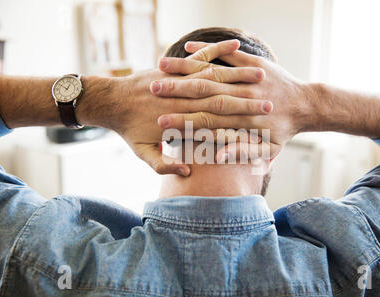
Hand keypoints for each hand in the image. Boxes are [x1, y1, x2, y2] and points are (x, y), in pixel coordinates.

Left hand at [79, 40, 273, 175]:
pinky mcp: (175, 67)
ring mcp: (179, 80)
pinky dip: (215, 49)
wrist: (109, 100)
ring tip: (261, 74)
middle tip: (269, 102)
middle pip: (219, 99)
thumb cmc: (127, 129)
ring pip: (213, 76)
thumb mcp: (141, 152)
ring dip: (237, 74)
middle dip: (246, 100)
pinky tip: (234, 43)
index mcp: (178, 121)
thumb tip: (186, 170)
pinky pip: (198, 56)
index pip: (213, 124)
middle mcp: (182, 99)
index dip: (235, 126)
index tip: (256, 129)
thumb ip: (162, 165)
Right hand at [154, 41, 316, 160]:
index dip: (181, 122)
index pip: (206, 123)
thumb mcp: (268, 150)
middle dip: (176, 91)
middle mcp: (241, 99)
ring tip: (162, 66)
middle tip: (152, 90)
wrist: (306, 105)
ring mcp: (246, 79)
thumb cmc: (284, 130)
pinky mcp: (252, 63)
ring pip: (212, 74)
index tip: (159, 124)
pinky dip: (208, 50)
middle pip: (204, 95)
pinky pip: (226, 55)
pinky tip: (187, 47)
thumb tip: (216, 157)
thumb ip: (241, 154)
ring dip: (187, 69)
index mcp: (240, 122)